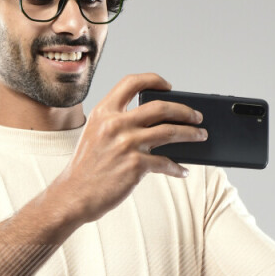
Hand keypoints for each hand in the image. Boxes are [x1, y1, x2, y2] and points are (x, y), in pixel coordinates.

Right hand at [53, 73, 206, 223]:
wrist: (73, 195)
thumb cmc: (86, 168)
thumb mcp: (95, 135)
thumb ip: (117, 123)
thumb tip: (156, 124)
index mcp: (104, 112)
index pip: (132, 82)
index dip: (154, 80)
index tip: (168, 86)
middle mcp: (116, 124)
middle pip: (160, 107)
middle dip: (185, 110)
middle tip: (197, 116)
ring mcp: (127, 144)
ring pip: (170, 132)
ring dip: (191, 133)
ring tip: (201, 136)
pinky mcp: (135, 166)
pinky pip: (165, 163)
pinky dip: (178, 168)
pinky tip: (183, 171)